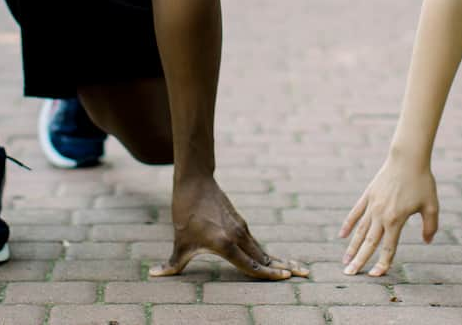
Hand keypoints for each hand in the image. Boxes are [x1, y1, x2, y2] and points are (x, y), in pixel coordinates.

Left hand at [151, 175, 308, 279]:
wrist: (195, 183)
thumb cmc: (186, 213)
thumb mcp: (179, 242)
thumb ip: (172, 263)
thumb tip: (154, 275)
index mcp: (225, 244)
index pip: (250, 265)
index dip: (269, 274)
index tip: (287, 278)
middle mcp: (238, 236)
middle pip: (265, 257)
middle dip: (285, 268)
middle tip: (306, 275)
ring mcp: (242, 229)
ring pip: (263, 249)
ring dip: (280, 260)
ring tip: (299, 269)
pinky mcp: (241, 224)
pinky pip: (257, 243)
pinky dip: (268, 253)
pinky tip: (275, 260)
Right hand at [339, 157, 438, 276]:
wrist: (407, 158)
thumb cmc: (422, 181)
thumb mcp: (431, 205)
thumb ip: (430, 226)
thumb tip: (427, 240)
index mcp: (396, 220)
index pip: (388, 247)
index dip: (382, 263)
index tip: (375, 275)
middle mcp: (381, 215)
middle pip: (368, 243)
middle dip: (359, 260)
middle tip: (349, 273)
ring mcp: (372, 205)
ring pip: (359, 231)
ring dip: (352, 247)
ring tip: (345, 260)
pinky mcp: (368, 195)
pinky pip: (356, 213)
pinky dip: (348, 224)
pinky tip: (342, 235)